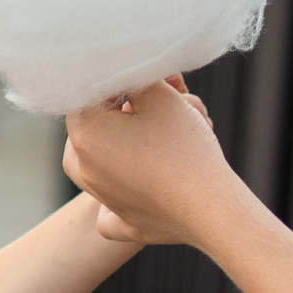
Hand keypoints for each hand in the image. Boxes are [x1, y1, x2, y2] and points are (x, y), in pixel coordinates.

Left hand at [62, 76, 232, 248]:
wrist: (210, 207)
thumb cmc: (183, 147)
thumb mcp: (158, 94)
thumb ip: (135, 75)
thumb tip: (127, 71)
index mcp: (83, 135)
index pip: (94, 92)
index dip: (128, 81)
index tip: (160, 82)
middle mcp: (81, 168)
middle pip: (100, 123)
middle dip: (132, 108)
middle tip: (171, 101)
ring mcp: (100, 198)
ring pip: (109, 155)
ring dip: (134, 139)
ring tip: (171, 133)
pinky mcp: (122, 221)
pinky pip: (116, 199)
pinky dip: (130, 187)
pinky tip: (149, 178)